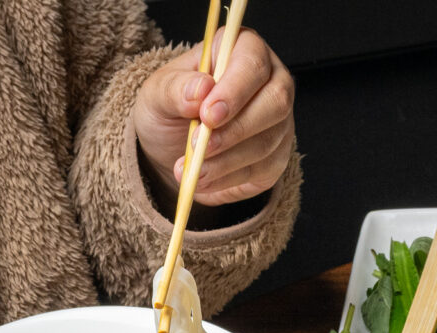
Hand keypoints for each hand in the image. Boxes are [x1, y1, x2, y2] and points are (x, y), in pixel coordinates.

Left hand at [133, 29, 295, 205]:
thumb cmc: (171, 106)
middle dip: (236, 129)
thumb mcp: (157, 92)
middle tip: (200, 146)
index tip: (208, 115)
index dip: (234, 89)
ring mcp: (279, 121)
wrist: (173, 145)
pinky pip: (262, 170)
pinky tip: (203, 179)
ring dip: (226, 160)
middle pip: (275, 103)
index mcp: (242, 49)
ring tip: (192, 168)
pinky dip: (228, 179)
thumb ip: (176, 88)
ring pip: (267, 142)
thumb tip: (201, 88)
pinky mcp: (276, 156)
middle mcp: (271, 81)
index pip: (252, 63)